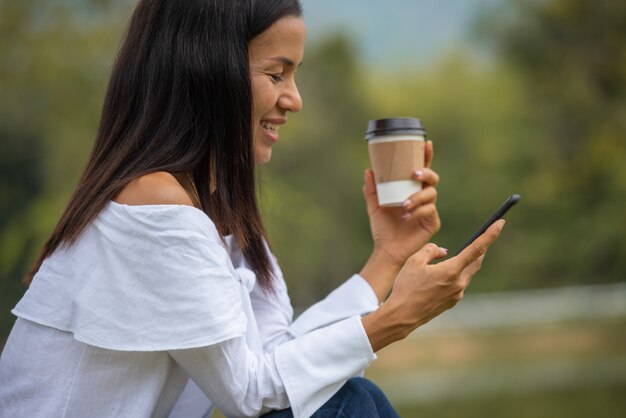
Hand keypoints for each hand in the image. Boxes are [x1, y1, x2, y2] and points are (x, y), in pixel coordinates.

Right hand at [362, 220, 504, 351]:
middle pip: (476, 261)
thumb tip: (443, 252)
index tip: (501, 223)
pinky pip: (457, 284)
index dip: (490, 235)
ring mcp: (457, 294)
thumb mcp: (414, 261)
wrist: (402, 315)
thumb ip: (431, 250)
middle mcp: (459, 283)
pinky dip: (453, 275)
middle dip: (481, 249)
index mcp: (451, 271)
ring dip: (462, 264)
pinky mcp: (452, 302)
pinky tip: (438, 277)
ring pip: (465, 273)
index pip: (476, 248)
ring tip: (446, 260)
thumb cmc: (406, 287)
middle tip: (484, 237)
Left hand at [363, 140, 440, 268]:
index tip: (426, 143)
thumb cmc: (382, 228)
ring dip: (417, 197)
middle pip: (433, 179)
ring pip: (431, 195)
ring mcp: (429, 210)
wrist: (386, 250)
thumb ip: (372, 190)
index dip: (426, 156)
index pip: (421, 170)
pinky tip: (407, 215)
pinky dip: (419, 211)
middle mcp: (423, 198)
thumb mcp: (374, 206)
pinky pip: (430, 211)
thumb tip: (369, 170)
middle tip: (413, 174)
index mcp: (411, 190)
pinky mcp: (432, 223)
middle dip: (426, 173)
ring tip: (404, 204)